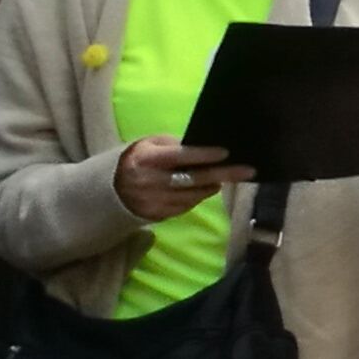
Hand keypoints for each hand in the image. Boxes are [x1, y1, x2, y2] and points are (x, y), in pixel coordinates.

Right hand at [115, 138, 233, 221]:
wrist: (110, 188)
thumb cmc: (138, 159)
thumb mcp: (149, 144)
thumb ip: (173, 144)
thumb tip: (203, 146)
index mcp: (147, 159)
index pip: (180, 156)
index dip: (204, 155)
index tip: (226, 152)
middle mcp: (150, 181)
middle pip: (193, 179)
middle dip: (223, 174)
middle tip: (248, 170)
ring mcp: (153, 201)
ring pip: (193, 195)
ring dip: (212, 186)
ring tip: (225, 178)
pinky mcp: (157, 215)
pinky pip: (186, 206)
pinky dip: (198, 197)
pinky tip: (206, 189)